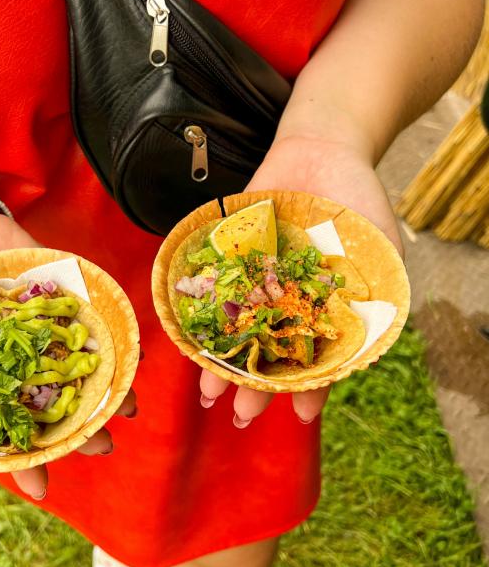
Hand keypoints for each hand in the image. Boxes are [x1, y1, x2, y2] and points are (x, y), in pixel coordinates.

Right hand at [0, 213, 137, 498]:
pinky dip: (118, 342)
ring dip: (108, 390)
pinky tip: (137, 355)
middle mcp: (26, 362)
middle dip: (82, 427)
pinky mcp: (70, 304)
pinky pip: (97, 328)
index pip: (13, 427)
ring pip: (84, 372)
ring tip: (129, 407)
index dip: (28, 456)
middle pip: (58, 404)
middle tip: (104, 445)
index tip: (45, 485)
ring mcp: (50, 335)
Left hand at [200, 134, 402, 425]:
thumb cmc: (359, 202)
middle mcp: (287, 305)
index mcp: (322, 313)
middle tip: (241, 416)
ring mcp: (257, 286)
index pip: (316, 361)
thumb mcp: (380, 250)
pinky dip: (199, 319)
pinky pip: (213, 295)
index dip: (311, 390)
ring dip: (221, 365)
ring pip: (236, 334)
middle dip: (254, 388)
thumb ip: (377, 295)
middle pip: (268, 357)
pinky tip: (187, 341)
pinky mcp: (230, 264)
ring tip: (208, 394)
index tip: (302, 415)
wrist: (321, 150)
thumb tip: (369, 348)